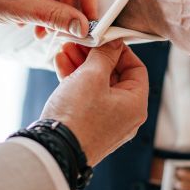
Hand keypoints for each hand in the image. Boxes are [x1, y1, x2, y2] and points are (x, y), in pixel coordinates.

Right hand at [41, 40, 148, 166]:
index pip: (136, 68)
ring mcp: (106, 123)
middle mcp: (125, 116)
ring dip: (82, 65)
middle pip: (114, 76)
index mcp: (135, 105)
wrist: (53, 150)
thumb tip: (113, 41)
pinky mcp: (87, 126)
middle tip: (80, 42)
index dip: (120, 50)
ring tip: (65, 49)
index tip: (103, 38)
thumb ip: (104, 54)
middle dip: (94, 56)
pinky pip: (86, 98)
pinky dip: (75, 81)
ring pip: (97, 86)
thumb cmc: (77, 115)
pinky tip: (61, 65)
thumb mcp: (92, 76)